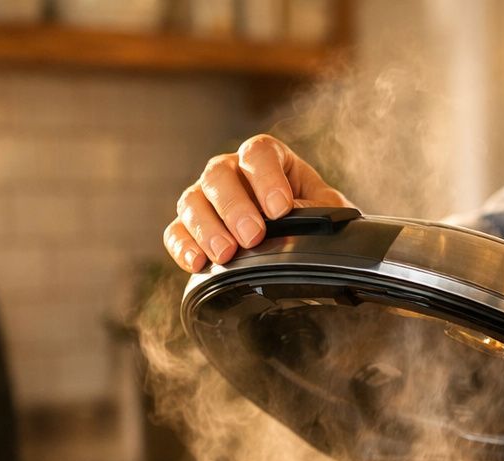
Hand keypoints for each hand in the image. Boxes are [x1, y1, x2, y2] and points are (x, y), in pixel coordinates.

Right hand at [163, 134, 350, 272]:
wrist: (306, 245)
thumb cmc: (316, 218)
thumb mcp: (327, 211)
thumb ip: (312, 210)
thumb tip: (291, 218)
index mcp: (267, 159)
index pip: (258, 153)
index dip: (266, 177)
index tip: (280, 209)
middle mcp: (231, 172)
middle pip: (218, 174)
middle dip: (234, 207)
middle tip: (252, 236)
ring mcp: (207, 198)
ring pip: (192, 200)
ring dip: (207, 228)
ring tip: (225, 255)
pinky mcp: (191, 228)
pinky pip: (176, 232)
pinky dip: (183, 247)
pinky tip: (198, 263)